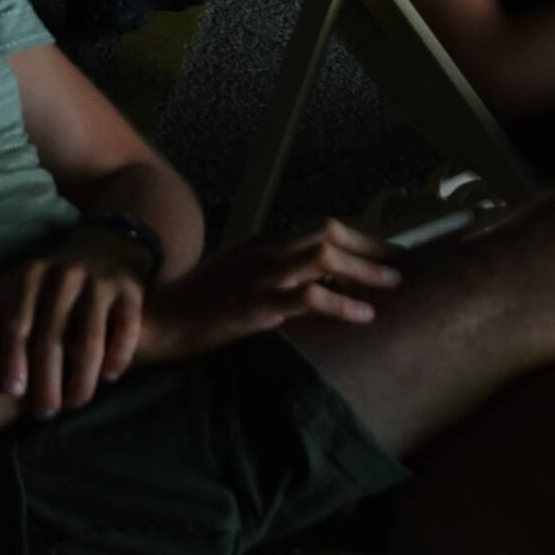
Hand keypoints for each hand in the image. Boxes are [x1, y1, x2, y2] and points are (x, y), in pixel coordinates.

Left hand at [0, 225, 167, 416]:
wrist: (105, 249)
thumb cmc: (53, 286)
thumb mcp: (23, 290)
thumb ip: (3, 319)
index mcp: (30, 275)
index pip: (16, 323)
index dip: (12, 360)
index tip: (13, 393)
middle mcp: (63, 274)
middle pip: (51, 337)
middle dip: (46, 381)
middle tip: (44, 413)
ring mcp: (98, 280)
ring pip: (89, 341)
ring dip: (81, 380)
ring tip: (74, 404)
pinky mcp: (130, 289)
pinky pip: (125, 332)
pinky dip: (117, 359)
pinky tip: (109, 378)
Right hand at [136, 220, 397, 361]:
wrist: (155, 324)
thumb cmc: (194, 310)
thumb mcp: (234, 283)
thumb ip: (269, 280)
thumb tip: (309, 290)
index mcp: (258, 245)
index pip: (317, 229)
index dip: (356, 239)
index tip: (384, 253)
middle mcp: (262, 252)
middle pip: (326, 232)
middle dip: (369, 246)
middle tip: (399, 264)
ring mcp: (258, 277)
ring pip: (323, 256)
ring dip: (364, 268)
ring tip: (393, 284)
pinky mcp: (255, 306)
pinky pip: (308, 296)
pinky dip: (342, 303)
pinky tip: (364, 314)